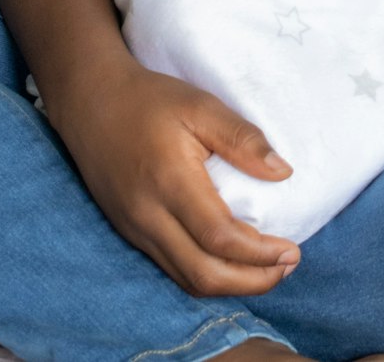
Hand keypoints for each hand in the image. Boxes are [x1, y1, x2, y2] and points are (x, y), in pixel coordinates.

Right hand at [54, 61, 300, 296]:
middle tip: (287, 266)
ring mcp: (135, 229)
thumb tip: (283, 173)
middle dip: (252, 281)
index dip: (260, 253)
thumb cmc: (149, 99)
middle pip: (204, 274)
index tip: (293, 249)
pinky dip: (205, 274)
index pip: (220, 238)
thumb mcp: (200, 105)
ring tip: (266, 269)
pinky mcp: (129, 231)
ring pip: (186, 279)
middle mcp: (149, 216)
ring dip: (231, 284)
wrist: (91, 101)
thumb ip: (242, 139)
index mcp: (170, 183)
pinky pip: (171, 268)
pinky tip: (229, 260)